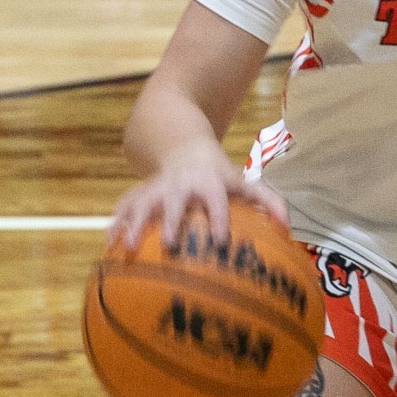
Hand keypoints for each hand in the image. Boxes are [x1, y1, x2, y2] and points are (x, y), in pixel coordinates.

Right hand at [109, 147, 290, 250]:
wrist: (185, 148)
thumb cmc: (220, 176)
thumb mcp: (244, 183)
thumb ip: (268, 202)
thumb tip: (288, 228)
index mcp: (210, 184)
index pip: (217, 203)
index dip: (219, 220)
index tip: (220, 242)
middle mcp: (181, 185)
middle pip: (175, 203)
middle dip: (173, 222)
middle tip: (171, 246)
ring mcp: (156, 188)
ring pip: (142, 204)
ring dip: (135, 224)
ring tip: (127, 248)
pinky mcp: (139, 192)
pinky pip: (123, 208)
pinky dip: (115, 225)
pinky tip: (108, 246)